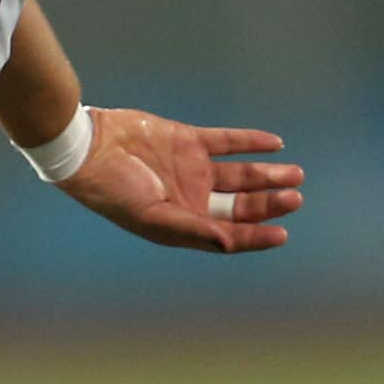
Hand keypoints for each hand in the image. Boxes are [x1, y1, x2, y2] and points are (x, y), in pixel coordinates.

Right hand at [60, 109, 302, 253]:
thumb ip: (194, 228)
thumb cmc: (114, 190)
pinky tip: (275, 143)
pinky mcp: (187, 141)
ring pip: (239, 174)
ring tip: (294, 174)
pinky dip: (250, 142)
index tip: (282, 234)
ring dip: (266, 175)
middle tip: (294, 198)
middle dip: (268, 203)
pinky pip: (226, 142)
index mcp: (181, 223)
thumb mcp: (153, 216)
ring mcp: (190, 168)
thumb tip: (228, 243)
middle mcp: (190, 198)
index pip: (227, 233)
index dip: (255, 236)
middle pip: (239, 204)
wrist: (89, 147)